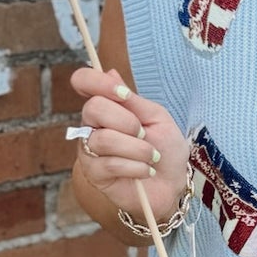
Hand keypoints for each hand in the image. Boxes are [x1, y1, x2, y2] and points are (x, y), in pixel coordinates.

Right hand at [70, 64, 190, 221]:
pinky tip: (146, 172)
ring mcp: (89, 150)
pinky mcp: (94, 174)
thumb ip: (133, 100)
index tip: (123, 95)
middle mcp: (91, 125)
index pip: (83, 81)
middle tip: (144, 134)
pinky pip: (110, 164)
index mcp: (106, 105)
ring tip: (151, 157)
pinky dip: (137, 167)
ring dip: (138, 149)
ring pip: (104, 139)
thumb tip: (110, 72)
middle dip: (128, 122)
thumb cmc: (165, 148)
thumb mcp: (156, 118)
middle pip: (93, 108)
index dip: (97, 82)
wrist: (172, 184)